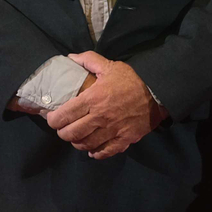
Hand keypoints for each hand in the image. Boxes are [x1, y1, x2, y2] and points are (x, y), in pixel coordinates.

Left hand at [45, 52, 164, 159]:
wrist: (158, 93)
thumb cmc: (132, 80)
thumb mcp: (110, 66)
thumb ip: (88, 60)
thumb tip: (70, 57)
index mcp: (92, 99)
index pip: (63, 116)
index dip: (53, 120)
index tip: (52, 119)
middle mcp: (99, 117)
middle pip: (71, 133)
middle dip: (62, 133)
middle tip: (64, 129)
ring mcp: (112, 130)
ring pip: (85, 144)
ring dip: (77, 143)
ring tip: (77, 138)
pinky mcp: (124, 139)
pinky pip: (105, 152)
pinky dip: (96, 154)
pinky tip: (92, 151)